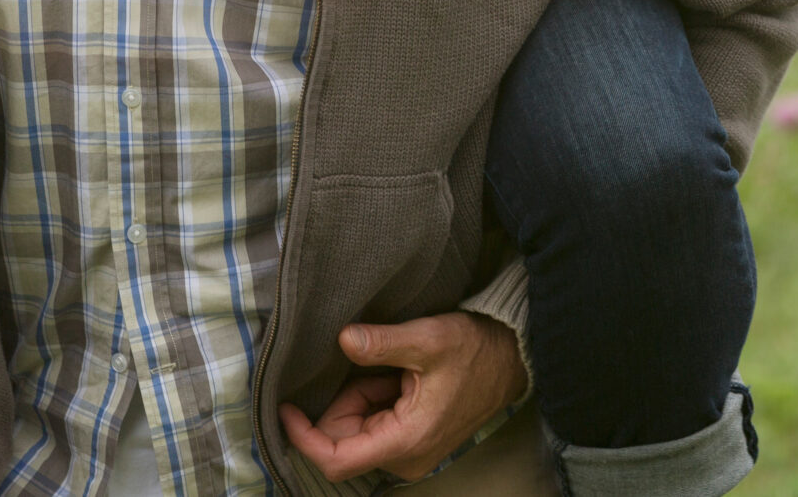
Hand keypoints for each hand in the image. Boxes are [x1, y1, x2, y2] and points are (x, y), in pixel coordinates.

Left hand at [280, 311, 529, 480]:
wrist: (512, 358)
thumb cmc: (476, 350)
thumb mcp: (429, 339)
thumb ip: (383, 343)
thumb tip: (343, 338)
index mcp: (406, 440)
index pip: (336, 459)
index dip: (304, 437)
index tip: (286, 409)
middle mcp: (406, 457)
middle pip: (344, 440)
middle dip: (344, 402)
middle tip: (371, 364)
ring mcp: (410, 453)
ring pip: (358, 431)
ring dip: (362, 398)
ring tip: (394, 368)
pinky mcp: (413, 442)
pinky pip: (375, 426)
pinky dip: (375, 399)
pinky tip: (399, 376)